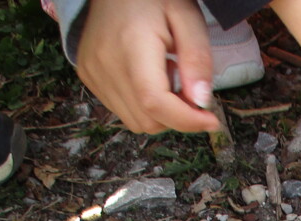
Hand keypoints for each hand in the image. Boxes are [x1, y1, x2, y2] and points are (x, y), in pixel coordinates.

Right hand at [76, 0, 218, 133]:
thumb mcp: (187, 18)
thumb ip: (197, 59)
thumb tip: (201, 101)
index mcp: (131, 46)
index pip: (154, 102)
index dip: (186, 120)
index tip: (211, 120)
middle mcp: (105, 65)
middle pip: (148, 121)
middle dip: (177, 116)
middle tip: (187, 86)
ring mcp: (93, 73)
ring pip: (136, 122)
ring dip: (161, 112)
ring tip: (165, 75)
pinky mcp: (89, 77)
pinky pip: (123, 111)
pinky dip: (144, 105)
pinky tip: (149, 76)